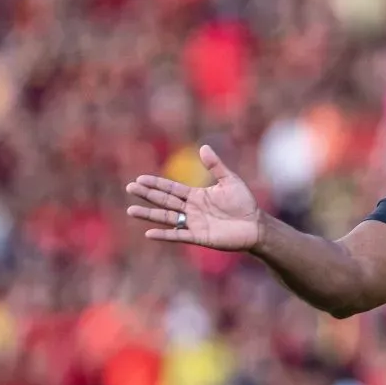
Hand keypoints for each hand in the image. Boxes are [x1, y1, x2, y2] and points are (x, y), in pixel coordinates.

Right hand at [126, 145, 259, 250]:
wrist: (255, 225)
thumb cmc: (244, 203)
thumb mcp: (230, 181)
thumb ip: (216, 166)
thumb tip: (203, 147)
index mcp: (196, 195)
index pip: (171, 188)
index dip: (156, 184)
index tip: (140, 179)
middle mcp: (191, 209)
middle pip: (164, 201)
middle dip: (147, 195)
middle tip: (130, 188)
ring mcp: (194, 223)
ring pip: (166, 218)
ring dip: (149, 214)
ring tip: (132, 210)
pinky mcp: (199, 237)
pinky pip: (178, 235)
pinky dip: (164, 235)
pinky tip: (149, 233)